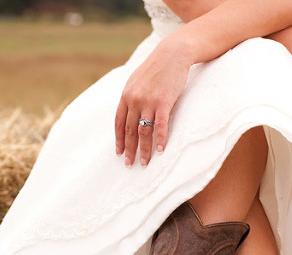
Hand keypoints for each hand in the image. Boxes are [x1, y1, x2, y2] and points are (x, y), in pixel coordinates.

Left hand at [115, 38, 192, 165]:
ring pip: (144, 131)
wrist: (172, 54)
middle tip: (129, 164)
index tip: (119, 153)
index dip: (118, 139)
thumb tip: (129, 110)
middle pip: (130, 130)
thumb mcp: (137, 80)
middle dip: (129, 149)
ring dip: (144, 149)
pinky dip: (160, 139)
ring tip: (145, 163)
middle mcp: (135, 100)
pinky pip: (160, 125)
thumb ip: (132, 96)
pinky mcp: (164, 102)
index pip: (119, 123)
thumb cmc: (157, 67)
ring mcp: (149, 101)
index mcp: (126, 95)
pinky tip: (161, 151)